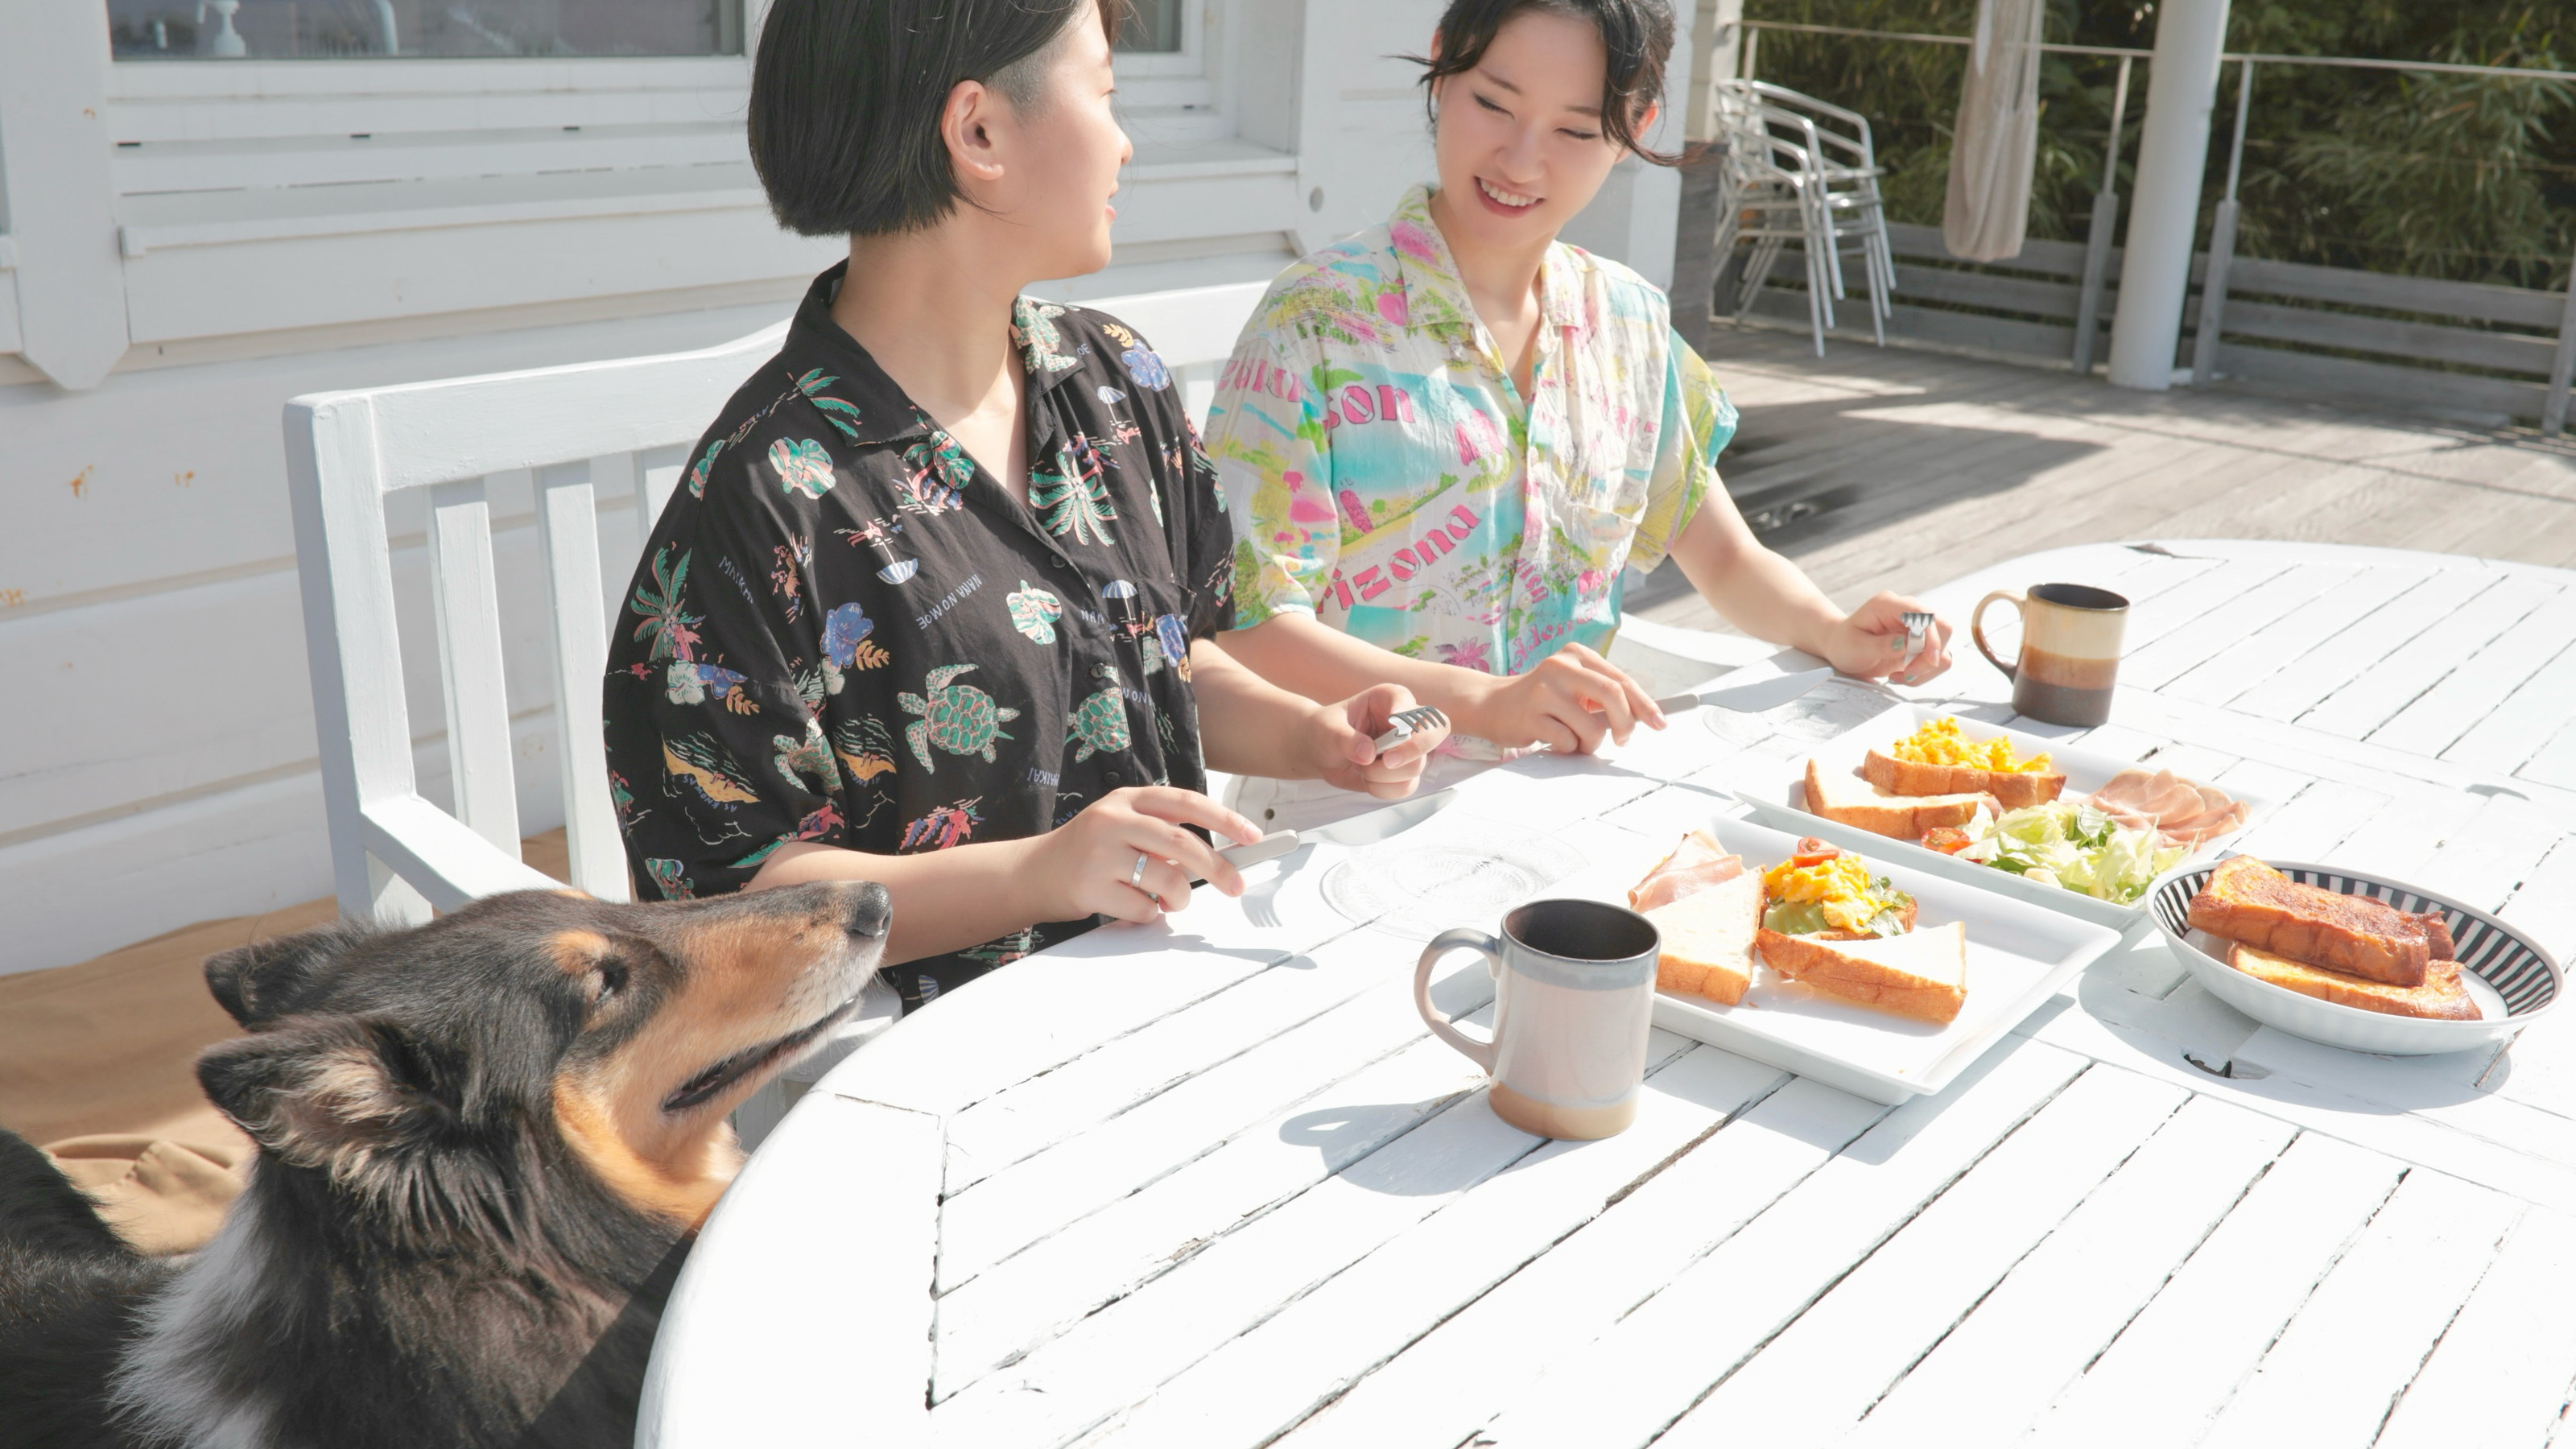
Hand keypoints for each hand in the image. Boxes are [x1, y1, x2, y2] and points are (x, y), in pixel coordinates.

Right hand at [1021, 787, 1261, 925]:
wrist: (1032, 874)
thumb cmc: (1089, 852)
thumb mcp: (1122, 826)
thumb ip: (1163, 834)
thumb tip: (1220, 857)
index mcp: (1127, 800)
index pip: (1186, 802)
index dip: (1225, 818)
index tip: (1252, 835)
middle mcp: (1113, 820)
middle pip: (1183, 844)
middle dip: (1217, 868)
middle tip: (1235, 885)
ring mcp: (1100, 854)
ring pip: (1167, 881)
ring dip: (1179, 899)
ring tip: (1168, 901)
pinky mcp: (1090, 887)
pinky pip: (1143, 909)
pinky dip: (1149, 915)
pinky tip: (1131, 906)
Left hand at [1307, 684, 1450, 798]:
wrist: (1321, 752)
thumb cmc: (1325, 730)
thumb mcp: (1327, 729)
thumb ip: (1345, 739)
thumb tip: (1368, 754)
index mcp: (1389, 699)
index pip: (1409, 703)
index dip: (1407, 717)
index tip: (1393, 723)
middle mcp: (1405, 722)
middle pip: (1435, 732)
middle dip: (1412, 751)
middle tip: (1386, 761)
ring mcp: (1408, 748)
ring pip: (1416, 766)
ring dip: (1382, 774)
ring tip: (1360, 766)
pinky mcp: (1405, 772)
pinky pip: (1407, 787)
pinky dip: (1384, 789)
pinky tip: (1367, 779)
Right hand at [1460, 642, 1664, 754]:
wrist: (1491, 704)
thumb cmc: (1542, 700)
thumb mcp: (1574, 686)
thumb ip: (1604, 695)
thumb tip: (1647, 715)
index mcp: (1577, 655)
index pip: (1621, 680)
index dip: (1644, 704)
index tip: (1661, 723)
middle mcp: (1560, 667)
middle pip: (1613, 695)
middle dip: (1626, 724)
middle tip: (1623, 740)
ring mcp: (1544, 691)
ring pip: (1592, 728)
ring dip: (1590, 743)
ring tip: (1573, 738)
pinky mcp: (1530, 716)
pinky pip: (1568, 741)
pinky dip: (1567, 747)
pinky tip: (1551, 737)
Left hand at [1823, 592, 1952, 685]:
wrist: (1842, 648)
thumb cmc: (1844, 644)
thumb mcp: (1856, 647)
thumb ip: (1881, 645)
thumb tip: (1905, 643)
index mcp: (1889, 604)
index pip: (1923, 614)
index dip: (1931, 636)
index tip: (1928, 660)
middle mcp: (1907, 611)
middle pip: (1941, 628)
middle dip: (1930, 656)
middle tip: (1908, 673)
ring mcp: (1917, 626)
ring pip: (1943, 646)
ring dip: (1928, 667)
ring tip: (1901, 676)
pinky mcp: (1921, 642)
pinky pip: (1936, 658)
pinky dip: (1925, 672)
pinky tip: (1904, 675)